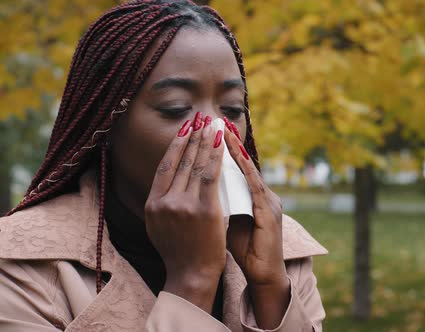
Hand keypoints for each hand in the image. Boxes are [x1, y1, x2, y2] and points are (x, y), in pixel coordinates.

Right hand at [144, 114, 225, 312]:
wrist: (191, 275)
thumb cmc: (179, 252)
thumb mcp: (159, 226)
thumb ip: (162, 204)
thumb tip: (167, 184)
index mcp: (153, 204)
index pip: (165, 167)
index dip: (176, 145)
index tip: (184, 129)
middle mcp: (165, 201)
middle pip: (180, 161)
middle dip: (192, 136)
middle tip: (199, 117)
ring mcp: (184, 205)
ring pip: (196, 165)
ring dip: (205, 140)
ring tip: (211, 123)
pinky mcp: (204, 209)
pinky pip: (211, 175)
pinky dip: (216, 156)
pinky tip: (221, 142)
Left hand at [223, 126, 289, 328]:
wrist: (264, 273)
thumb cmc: (245, 249)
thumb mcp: (228, 221)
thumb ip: (218, 204)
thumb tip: (197, 188)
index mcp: (253, 196)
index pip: (236, 167)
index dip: (223, 148)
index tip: (209, 129)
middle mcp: (263, 194)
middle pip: (243, 162)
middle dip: (228, 140)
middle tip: (216, 119)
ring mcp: (268, 201)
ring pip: (249, 169)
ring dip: (236, 149)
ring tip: (224, 130)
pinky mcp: (270, 211)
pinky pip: (255, 186)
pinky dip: (245, 168)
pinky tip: (235, 155)